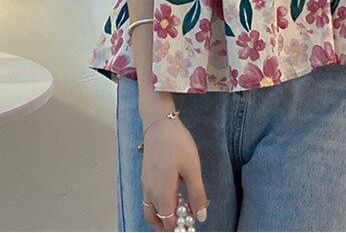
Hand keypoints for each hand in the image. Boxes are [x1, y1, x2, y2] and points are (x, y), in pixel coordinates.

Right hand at [141, 115, 209, 230]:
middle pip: (157, 219)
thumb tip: (200, 217)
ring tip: (180, 209)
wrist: (159, 122)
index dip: (180, 225)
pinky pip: (149, 199)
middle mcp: (150, 192)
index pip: (169, 222)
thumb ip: (197, 195)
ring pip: (151, 210)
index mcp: (162, 193)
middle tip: (186, 218)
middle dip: (171, 223)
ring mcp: (146, 183)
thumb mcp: (192, 168)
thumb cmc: (177, 143)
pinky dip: (159, 204)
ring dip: (163, 215)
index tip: (192, 221)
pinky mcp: (145, 175)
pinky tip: (173, 192)